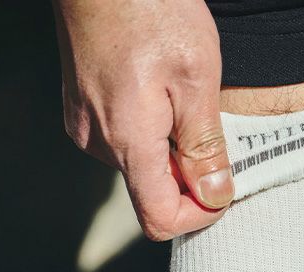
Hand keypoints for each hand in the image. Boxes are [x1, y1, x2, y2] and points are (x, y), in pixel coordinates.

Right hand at [52, 0, 233, 239]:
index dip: (197, 216)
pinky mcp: (82, 110)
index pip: (160, 218)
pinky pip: (125, 141)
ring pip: (141, 165)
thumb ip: (204, 146)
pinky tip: (162, 96)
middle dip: (189, 179)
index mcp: (127, 141)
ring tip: (185, 104)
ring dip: (171, 152)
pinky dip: (152, 134)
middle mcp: (99, 143)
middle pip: (153, 193)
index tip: (221, 192)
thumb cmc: (150, 7)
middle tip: (214, 137)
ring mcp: (86, 126)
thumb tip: (215, 195)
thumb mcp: (196, 79)